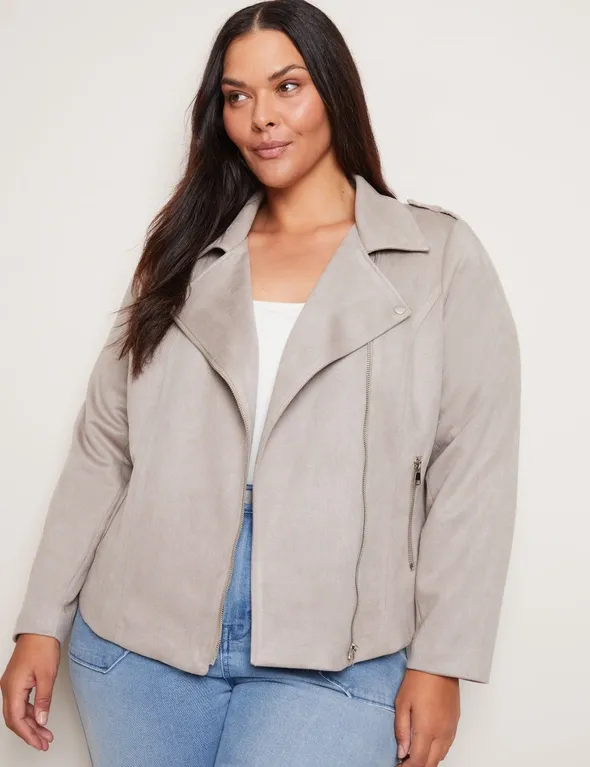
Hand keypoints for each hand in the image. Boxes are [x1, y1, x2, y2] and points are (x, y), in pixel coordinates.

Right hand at [1, 634, 59, 750]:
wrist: (40, 629)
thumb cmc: (42, 646)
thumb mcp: (47, 675)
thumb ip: (43, 700)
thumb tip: (42, 720)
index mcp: (13, 687)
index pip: (16, 719)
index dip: (28, 734)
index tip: (39, 743)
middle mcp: (8, 688)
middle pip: (15, 719)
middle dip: (29, 733)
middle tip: (44, 743)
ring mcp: (11, 684)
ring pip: (18, 712)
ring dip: (31, 724)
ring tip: (45, 734)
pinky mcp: (17, 681)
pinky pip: (20, 703)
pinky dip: (30, 713)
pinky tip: (40, 719)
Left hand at [394, 668, 459, 765]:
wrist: (439, 664)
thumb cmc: (418, 680)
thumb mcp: (402, 703)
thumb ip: (402, 730)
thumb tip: (402, 752)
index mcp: (427, 730)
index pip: (418, 762)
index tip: (398, 765)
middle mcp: (442, 734)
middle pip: (431, 763)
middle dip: (417, 765)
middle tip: (404, 760)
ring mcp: (451, 729)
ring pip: (440, 756)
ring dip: (428, 759)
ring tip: (413, 753)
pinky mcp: (455, 723)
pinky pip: (447, 746)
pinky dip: (436, 751)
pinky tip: (427, 744)